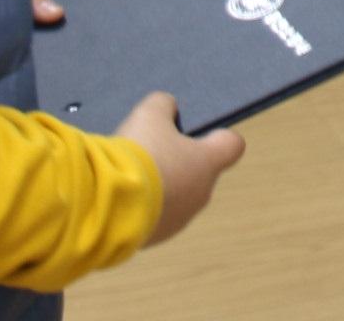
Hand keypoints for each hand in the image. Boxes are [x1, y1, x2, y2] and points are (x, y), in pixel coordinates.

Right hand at [116, 91, 245, 245]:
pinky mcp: (157, 237)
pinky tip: (122, 194)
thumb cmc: (139, 154)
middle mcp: (201, 194)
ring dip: (160, 186)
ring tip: (131, 174)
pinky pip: (155, 216)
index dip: (219, 137)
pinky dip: (143, 206)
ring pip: (176, 196)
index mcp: (208, 163)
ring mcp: (179, 220)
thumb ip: (164, 105)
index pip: (233, 146)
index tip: (203, 133)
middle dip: (178, 160)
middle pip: (199, 172)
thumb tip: (168, 108)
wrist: (111, 204)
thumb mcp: (149, 114)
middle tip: (152, 149)